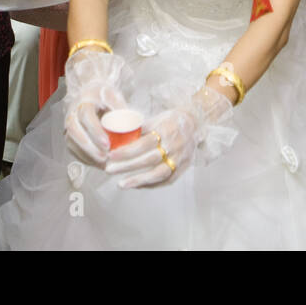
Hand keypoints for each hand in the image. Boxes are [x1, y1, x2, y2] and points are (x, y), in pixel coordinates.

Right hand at [62, 49, 128, 165]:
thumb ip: (121, 109)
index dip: (95, 131)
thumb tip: (134, 124)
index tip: (107, 144)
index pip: (86, 117)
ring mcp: (68, 124)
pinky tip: (96, 163)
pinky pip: (72, 148)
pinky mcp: (69, 134)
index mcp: (84, 102)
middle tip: (105, 157)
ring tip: (102, 163)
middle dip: (89, 147)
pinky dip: (83, 157)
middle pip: (74, 132)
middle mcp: (72, 113)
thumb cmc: (104, 95)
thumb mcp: (114, 96)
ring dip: (86, 154)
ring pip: (71, 142)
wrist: (89, 92)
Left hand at [106, 88, 232, 188]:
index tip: (110, 154)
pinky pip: (165, 181)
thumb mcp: (157, 119)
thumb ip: (140, 129)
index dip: (127, 150)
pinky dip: (149, 185)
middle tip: (109, 169)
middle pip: (149, 159)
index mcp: (167, 130)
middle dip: (127, 166)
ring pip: (158, 173)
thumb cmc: (171, 121)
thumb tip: (117, 137)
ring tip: (120, 184)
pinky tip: (136, 185)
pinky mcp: (183, 169)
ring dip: (138, 180)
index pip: (144, 143)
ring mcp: (180, 159)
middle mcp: (175, 145)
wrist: (196, 125)